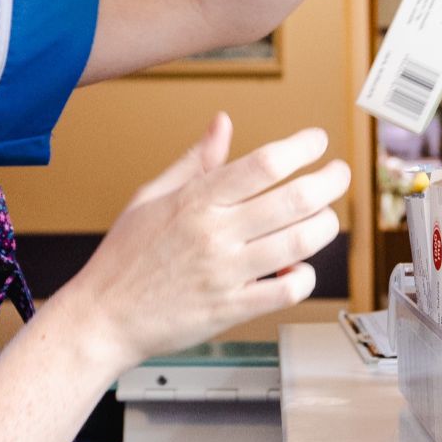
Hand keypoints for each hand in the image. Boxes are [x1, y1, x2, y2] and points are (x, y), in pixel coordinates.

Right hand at [64, 115, 349, 371]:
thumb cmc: (124, 258)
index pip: (264, 164)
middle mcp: (214, 234)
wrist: (103, 318)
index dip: (302, 147)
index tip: (317, 141)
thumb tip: (222, 123)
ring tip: (325, 217)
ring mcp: (226, 273)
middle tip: (338, 173)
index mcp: (196, 200)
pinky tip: (298, 267)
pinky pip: (289, 291)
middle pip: (294, 199)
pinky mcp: (233, 309)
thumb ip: (195, 161)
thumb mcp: (151, 197)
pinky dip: (306, 276)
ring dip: (325, 226)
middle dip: (330, 180)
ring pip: (300, 242)